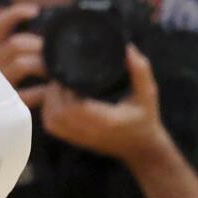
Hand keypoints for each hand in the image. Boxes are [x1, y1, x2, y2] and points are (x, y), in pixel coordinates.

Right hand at [0, 3, 47, 107]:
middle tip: (57, 50)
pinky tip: (51, 91)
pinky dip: (42, 91)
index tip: (36, 11)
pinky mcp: (7, 104)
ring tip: (57, 68)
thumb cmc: (19, 81)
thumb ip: (19, 37)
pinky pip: (27, 94)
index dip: (17, 14)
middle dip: (40, 45)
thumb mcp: (15, 57)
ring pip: (21, 64)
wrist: (2, 121)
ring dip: (43, 63)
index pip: (0, 23)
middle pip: (16, 44)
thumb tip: (18, 10)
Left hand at [39, 45, 170, 167]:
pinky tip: (57, 98)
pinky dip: (48, 111)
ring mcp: (81, 138)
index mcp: (107, 120)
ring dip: (50, 101)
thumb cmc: (146, 119)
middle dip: (54, 92)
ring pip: (51, 121)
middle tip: (61, 75)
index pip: (75, 107)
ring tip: (59, 85)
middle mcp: (91, 132)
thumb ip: (140, 71)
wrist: (143, 149)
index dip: (66, 89)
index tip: (69, 72)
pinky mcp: (76, 140)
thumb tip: (128, 48)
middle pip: (58, 114)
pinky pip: (53, 127)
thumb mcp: (148, 94)